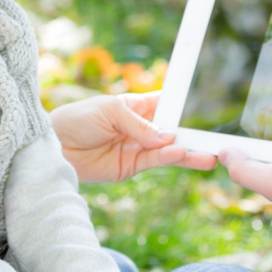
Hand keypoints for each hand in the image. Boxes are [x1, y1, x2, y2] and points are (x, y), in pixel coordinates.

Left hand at [48, 92, 216, 183]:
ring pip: (169, 150)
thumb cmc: (77, 119)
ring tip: (209, 155)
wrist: (53, 146)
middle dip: (193, 134)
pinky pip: (154, 162)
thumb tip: (167, 137)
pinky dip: (169, 159)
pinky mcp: (130, 168)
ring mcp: (137, 148)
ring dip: (188, 152)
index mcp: (137, 106)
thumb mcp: (109, 111)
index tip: (208, 103)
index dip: (186, 104)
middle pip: (173, 130)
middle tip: (217, 140)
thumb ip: (139, 124)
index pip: (168, 103)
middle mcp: (141, 127)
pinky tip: (182, 155)